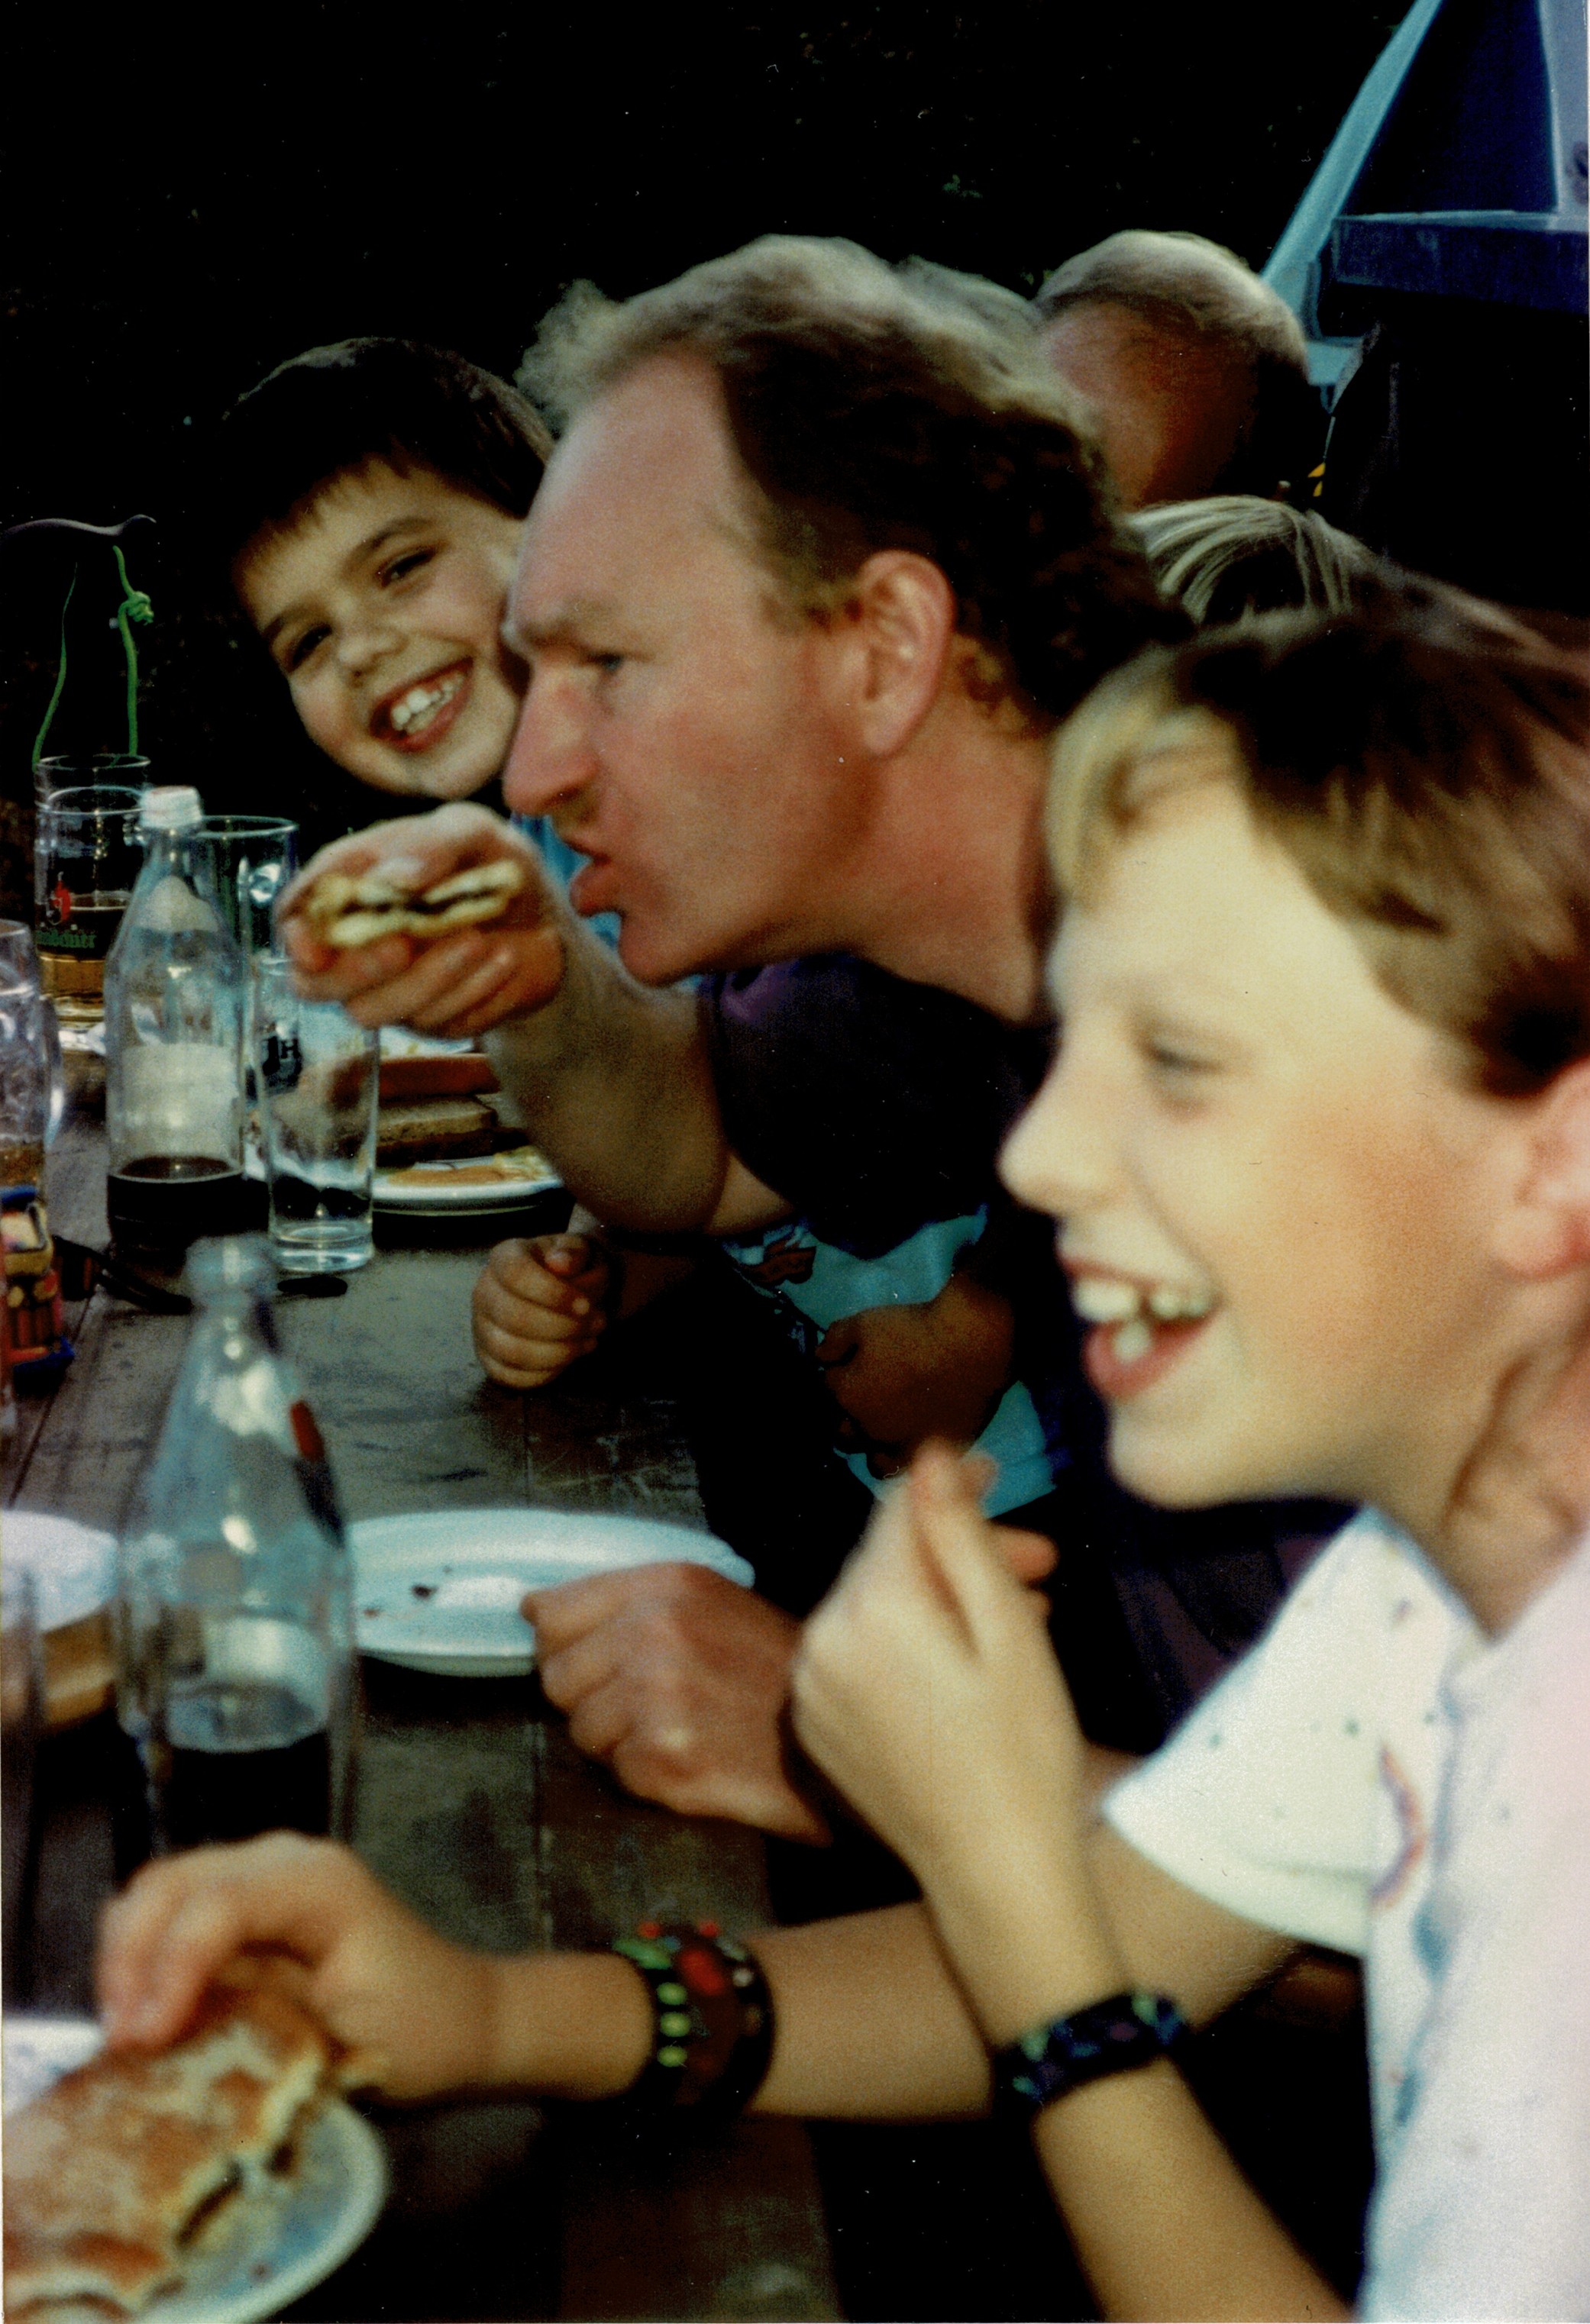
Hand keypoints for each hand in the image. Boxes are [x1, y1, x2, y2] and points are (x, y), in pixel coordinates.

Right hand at [96, 1833, 495, 2098]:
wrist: (467, 2018)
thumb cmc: (419, 2032)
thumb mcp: (341, 2041)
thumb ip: (253, 2024)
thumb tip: (163, 2039)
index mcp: (317, 1883)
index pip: (216, 1906)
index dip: (168, 1970)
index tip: (142, 2043)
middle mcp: (283, 1859)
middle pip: (170, 1885)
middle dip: (130, 1961)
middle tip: (118, 2048)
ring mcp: (262, 1874)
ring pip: (159, 1892)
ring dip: (129, 1959)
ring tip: (127, 2037)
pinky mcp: (249, 1904)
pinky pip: (174, 1913)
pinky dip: (145, 1959)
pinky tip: (146, 2015)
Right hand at [277, 803, 564, 1039]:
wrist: (547, 917)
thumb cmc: (489, 863)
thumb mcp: (471, 833)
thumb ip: (431, 846)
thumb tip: (393, 879)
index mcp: (349, 890)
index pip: (295, 921)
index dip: (295, 938)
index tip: (316, 949)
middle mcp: (358, 947)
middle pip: (315, 984)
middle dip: (356, 969)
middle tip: (403, 943)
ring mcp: (392, 990)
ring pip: (376, 1011)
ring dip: (430, 977)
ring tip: (479, 938)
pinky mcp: (434, 1020)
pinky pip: (437, 1023)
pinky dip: (474, 990)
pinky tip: (505, 958)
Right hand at [474, 1233, 610, 1386]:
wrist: (565, 1289)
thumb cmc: (571, 1269)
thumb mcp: (579, 1251)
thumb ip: (574, 1252)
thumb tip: (560, 1263)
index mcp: (504, 1257)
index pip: (516, 1274)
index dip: (553, 1293)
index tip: (586, 1305)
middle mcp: (484, 1292)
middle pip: (514, 1317)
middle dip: (564, 1327)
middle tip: (597, 1324)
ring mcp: (482, 1327)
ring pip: (511, 1351)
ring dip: (558, 1353)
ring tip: (587, 1341)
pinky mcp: (488, 1358)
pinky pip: (510, 1377)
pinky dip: (546, 1372)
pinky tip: (570, 1357)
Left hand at [525, 1564, 825, 1839]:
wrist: (831, 1736)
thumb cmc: (772, 1669)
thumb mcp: (713, 1603)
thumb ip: (629, 1601)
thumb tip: (532, 1610)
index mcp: (667, 1585)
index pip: (553, 1612)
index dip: (565, 1644)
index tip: (591, 1661)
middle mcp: (656, 1632)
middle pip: (557, 1676)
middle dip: (593, 1696)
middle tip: (649, 1703)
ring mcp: (658, 1697)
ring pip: (582, 1730)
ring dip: (620, 1740)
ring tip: (679, 1730)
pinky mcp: (664, 1759)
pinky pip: (617, 1772)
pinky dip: (649, 1775)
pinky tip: (694, 1758)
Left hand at [794, 1442, 1082, 1890]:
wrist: (997, 1875)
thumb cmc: (1024, 1754)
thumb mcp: (1008, 1631)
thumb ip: (959, 1534)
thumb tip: (931, 1455)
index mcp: (871, 1610)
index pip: (900, 1509)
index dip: (953, 1485)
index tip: (998, 1477)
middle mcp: (821, 1641)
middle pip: (888, 1560)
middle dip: (959, 1550)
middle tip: (1040, 1565)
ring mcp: (811, 1690)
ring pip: (875, 1606)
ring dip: (939, 1599)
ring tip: (1016, 1620)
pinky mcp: (816, 1728)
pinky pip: (858, 1657)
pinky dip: (907, 1646)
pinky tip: (966, 1668)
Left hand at [816, 1274, 1014, 1476]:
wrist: (971, 1345)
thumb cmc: (916, 1330)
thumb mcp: (866, 1322)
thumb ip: (836, 1339)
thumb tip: (820, 1356)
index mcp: (849, 1395)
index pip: (829, 1385)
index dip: (840, 1370)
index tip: (853, 1361)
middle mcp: (868, 1427)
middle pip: (843, 1430)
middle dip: (848, 1415)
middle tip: (867, 1396)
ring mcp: (899, 1444)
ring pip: (872, 1460)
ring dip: (872, 1446)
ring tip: (885, 1430)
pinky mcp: (931, 1451)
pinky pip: (909, 1467)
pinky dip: (901, 1458)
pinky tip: (908, 1443)